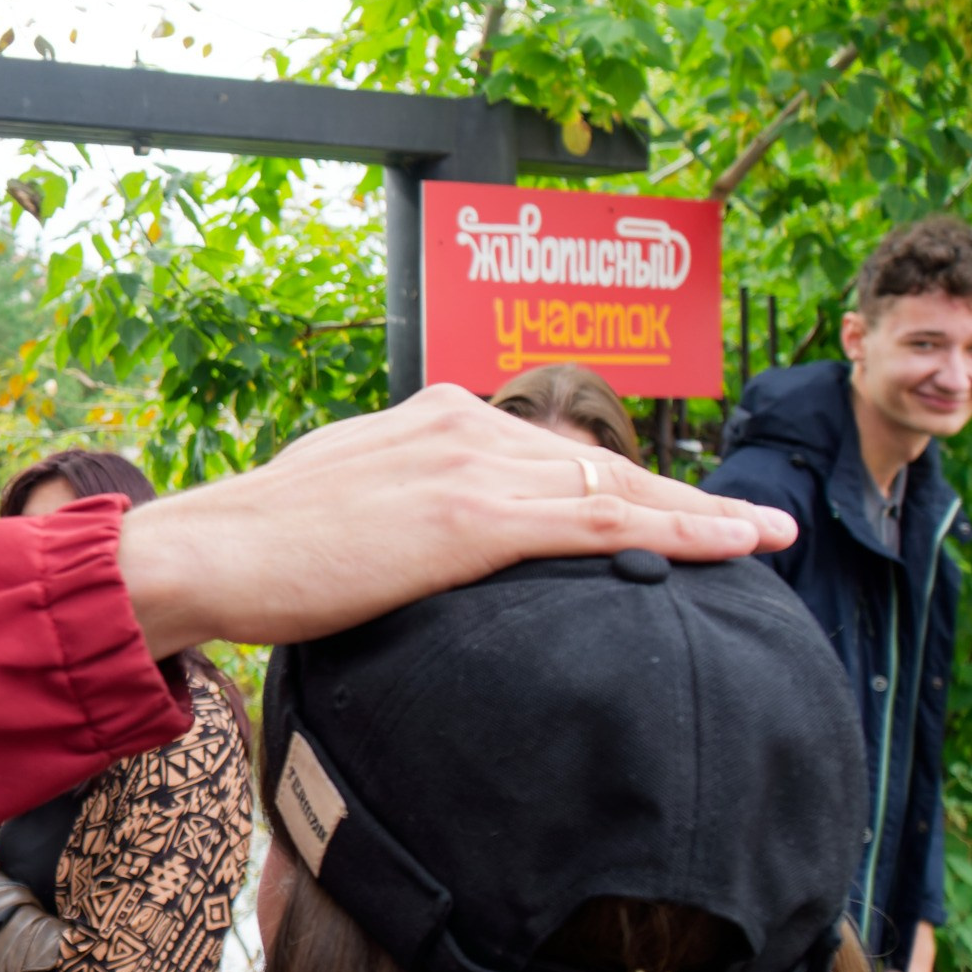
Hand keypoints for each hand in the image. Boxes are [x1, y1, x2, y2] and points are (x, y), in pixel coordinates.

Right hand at [115, 385, 798, 653]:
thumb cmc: (250, 550)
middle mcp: (459, 423)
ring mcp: (471, 465)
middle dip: (677, 493)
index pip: (547, 448)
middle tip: (744, 523)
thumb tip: (402, 542)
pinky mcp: (476, 517)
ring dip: (703, 513)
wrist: (206, 553)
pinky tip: (741, 544)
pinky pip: (607, 521)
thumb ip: (387, 504)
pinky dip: (687, 530)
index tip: (665, 505)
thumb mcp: (334, 504)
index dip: (616, 480)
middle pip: (596, 460)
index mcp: (427, 418)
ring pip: (617, 486)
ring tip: (765, 537)